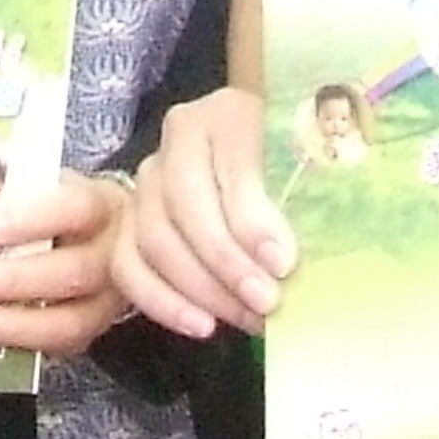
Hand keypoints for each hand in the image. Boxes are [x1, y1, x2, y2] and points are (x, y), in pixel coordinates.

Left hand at [0, 171, 132, 357]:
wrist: (110, 233)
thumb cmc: (65, 205)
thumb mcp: (48, 183)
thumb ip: (15, 191)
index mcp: (103, 206)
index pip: (76, 209)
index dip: (30, 220)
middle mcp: (115, 255)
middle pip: (74, 272)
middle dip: (14, 281)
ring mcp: (110, 299)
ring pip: (72, 321)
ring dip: (15, 324)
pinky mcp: (95, 329)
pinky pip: (62, 346)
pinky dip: (23, 344)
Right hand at [112, 86, 289, 338]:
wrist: (267, 164)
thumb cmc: (299, 169)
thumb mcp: (310, 172)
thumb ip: (304, 205)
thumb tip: (284, 265)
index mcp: (229, 112)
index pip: (228, 166)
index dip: (251, 221)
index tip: (283, 265)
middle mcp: (178, 139)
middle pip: (184, 204)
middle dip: (226, 263)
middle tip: (267, 303)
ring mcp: (148, 179)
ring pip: (154, 238)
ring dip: (200, 288)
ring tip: (247, 319)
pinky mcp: (130, 220)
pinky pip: (127, 264)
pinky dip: (161, 301)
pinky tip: (201, 325)